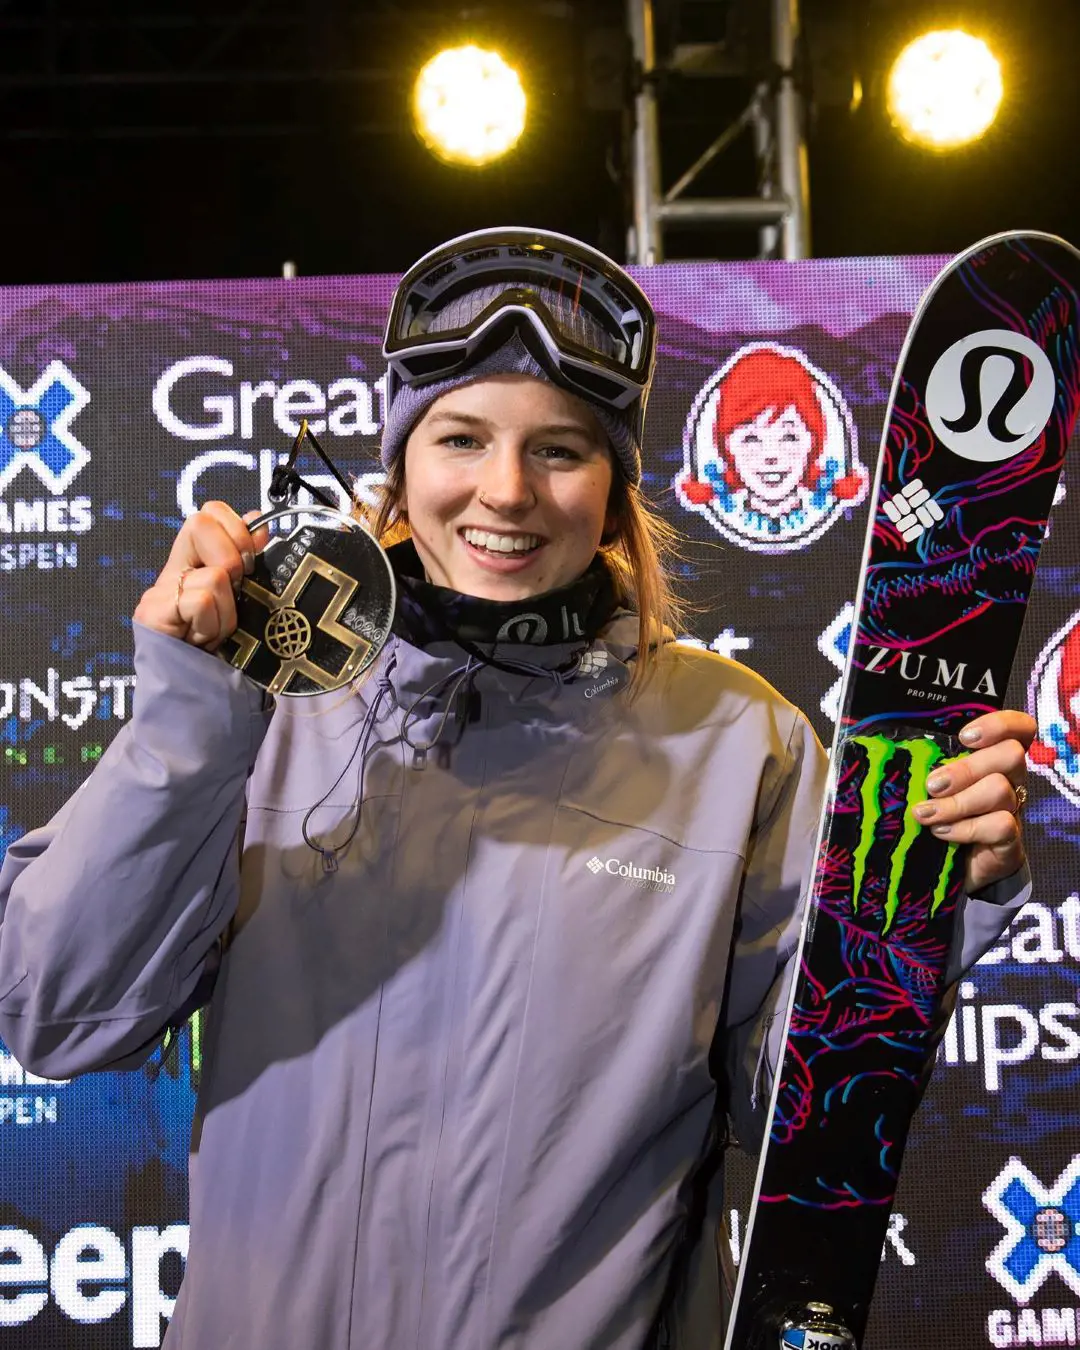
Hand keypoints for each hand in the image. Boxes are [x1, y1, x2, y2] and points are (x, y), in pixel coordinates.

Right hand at [133, 502, 268, 652]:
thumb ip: (245, 563)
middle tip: (232, 595)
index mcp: (193, 564)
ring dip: (227, 612)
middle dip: (232, 557)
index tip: (249, 565)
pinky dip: (212, 625)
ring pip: (213, 574)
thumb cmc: (221, 658)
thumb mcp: (242, 604)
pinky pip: (200, 601)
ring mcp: (158, 593)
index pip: (209, 513)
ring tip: (215, 635)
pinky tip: (203, 642)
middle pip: (200, 521)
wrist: (195, 705)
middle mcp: (172, 572)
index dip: (236, 529)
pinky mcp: (152, 614)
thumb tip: (260, 522)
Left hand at [912, 710, 1033, 894]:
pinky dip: (966, 828)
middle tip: (931, 785)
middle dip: (965, 768)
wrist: (952, 866)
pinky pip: (1001, 824)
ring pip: (1000, 789)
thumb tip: (886, 749)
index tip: (964, 737)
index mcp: (992, 757)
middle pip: (1011, 754)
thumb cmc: (938, 814)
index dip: (999, 725)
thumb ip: (922, 764)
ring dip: (957, 802)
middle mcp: (1010, 779)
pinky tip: (941, 833)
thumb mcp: (931, 785)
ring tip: (926, 814)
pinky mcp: (1010, 839)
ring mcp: (1013, 809)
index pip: (1018, 728)